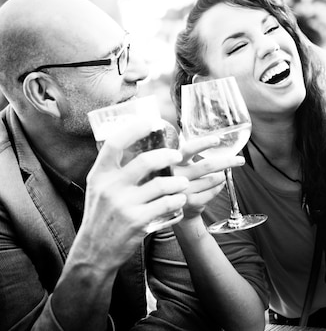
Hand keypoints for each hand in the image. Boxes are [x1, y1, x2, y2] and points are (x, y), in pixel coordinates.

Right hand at [77, 119, 187, 269]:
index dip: (136, 128)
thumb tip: (139, 146)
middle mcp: (110, 187)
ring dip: (178, 182)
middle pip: (146, 161)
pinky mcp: (137, 221)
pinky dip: (177, 201)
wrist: (95, 252)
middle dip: (168, 155)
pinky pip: (166, 204)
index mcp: (99, 174)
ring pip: (162, 184)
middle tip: (178, 154)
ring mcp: (123, 204)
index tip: (153, 121)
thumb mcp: (100, 190)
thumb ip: (116, 171)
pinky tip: (179, 201)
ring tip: (182, 183)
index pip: (116, 143)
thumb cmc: (102, 217)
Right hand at [173, 134, 244, 219]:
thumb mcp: (180, 164)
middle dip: (228, 161)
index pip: (189, 149)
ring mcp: (183, 190)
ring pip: (213, 179)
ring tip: (220, 175)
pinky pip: (213, 191)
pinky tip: (218, 185)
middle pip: (208, 165)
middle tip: (240, 160)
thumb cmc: (181, 178)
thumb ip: (189, 152)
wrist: (173, 204)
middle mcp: (177, 175)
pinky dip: (219, 187)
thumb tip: (212, 139)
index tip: (217, 140)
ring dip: (222, 176)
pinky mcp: (190, 202)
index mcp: (175, 161)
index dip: (203, 144)